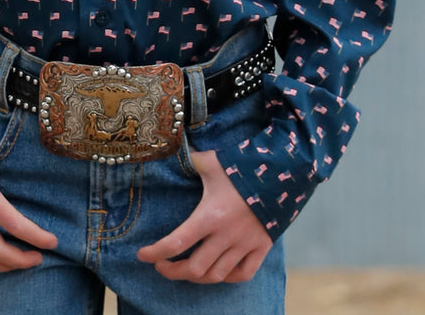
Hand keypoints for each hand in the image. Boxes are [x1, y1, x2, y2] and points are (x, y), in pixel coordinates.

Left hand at [137, 148, 271, 283]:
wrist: (282, 171)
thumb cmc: (241, 165)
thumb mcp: (211, 162)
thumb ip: (189, 161)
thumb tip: (168, 147)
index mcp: (210, 215)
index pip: (177, 242)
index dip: (155, 252)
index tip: (142, 254)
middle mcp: (226, 235)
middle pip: (194, 268)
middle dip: (172, 271)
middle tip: (161, 265)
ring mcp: (245, 244)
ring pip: (216, 275)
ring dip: (196, 276)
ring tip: (185, 269)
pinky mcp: (262, 248)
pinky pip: (243, 274)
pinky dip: (228, 277)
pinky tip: (217, 270)